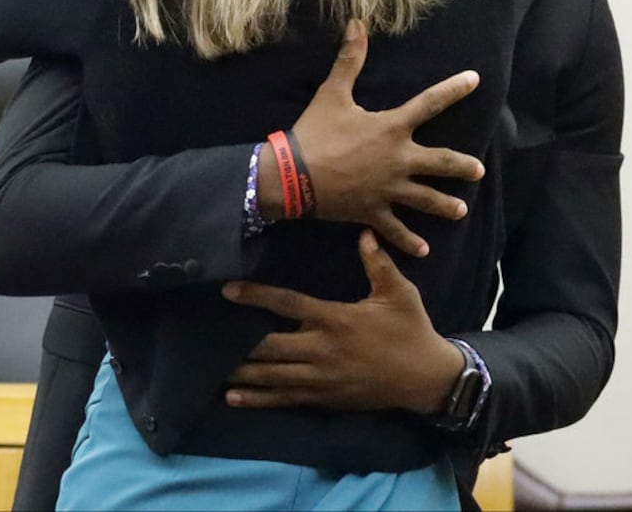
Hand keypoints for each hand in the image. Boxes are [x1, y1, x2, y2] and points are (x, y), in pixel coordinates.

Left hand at [221, 229, 464, 414]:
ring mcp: (320, 377)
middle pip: (268, 346)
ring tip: (210, 367)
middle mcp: (321, 349)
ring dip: (239, 372)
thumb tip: (365, 233)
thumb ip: (378, 263)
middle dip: (236, 342)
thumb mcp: (400, 293)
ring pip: (270, 375)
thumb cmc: (411, 330)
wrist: (425, 378)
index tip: (228, 290)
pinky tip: (232, 398)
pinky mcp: (323, 397)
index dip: (256, 297)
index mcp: (336, 319)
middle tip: (206, 335)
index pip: (287, 305)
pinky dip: (256, 399)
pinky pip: (283, 399)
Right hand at [264, 19, 483, 256]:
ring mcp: (388, 189)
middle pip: (440, 162)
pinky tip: (423, 251)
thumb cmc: (313, 132)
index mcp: (392, 128)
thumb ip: (349, 60)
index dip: (454, 89)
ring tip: (460, 210)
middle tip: (478, 171)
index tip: (475, 80)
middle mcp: (398, 160)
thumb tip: (357, 24)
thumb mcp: (333, 93)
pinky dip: (408, 241)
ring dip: (444, 206)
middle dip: (462, 166)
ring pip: (425, 200)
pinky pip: (395, 230)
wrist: (292, 176)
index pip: (430, 104)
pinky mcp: (373, 212)